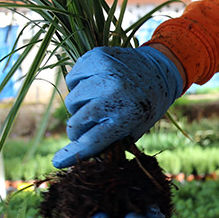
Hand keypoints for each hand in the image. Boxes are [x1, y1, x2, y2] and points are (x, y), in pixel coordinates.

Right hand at [52, 46, 182, 167]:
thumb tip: (73, 158)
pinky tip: (94, 83)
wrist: (160, 70)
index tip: (58, 161)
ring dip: (79, 103)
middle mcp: (115, 91)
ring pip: (72, 97)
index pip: (92, 139)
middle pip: (77, 118)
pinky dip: (79, 83)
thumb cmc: (145, 104)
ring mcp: (105, 71)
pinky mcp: (97, 56)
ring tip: (97, 99)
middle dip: (79, 125)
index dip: (74, 152)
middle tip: (89, 123)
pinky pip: (72, 77)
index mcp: (127, 114)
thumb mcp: (134, 128)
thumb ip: (108, 142)